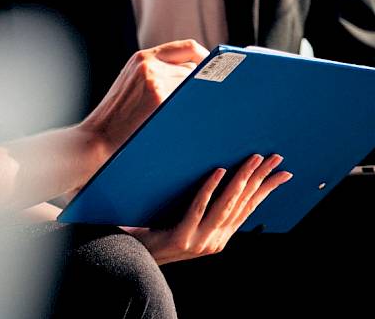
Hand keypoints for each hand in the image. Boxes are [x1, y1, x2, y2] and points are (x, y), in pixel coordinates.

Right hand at [80, 40, 206, 154]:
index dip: (205, 59)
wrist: (97, 138)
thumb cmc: (117, 118)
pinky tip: (186, 123)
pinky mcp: (158, 97)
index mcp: (142, 58)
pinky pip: (189, 101)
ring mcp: (153, 79)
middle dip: (203, 86)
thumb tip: (197, 76)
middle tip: (205, 102)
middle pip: (196, 69)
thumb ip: (158, 74)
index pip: (187, 48)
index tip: (217, 73)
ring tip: (190, 116)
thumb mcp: (132, 85)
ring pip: (194, 86)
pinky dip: (193, 111)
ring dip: (198, 101)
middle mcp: (147, 63)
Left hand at [124, 154, 293, 264]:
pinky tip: (219, 171)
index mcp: (219, 237)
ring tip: (254, 159)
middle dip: (261, 179)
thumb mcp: (185, 226)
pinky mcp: (182, 236)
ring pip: (226, 205)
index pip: (248, 209)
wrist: (132, 259)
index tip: (283, 172)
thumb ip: (202, 213)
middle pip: (242, 204)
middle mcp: (214, 240)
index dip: (266, 189)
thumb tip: (218, 182)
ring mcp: (200, 240)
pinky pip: (198, 207)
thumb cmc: (155, 236)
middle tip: (275, 157)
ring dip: (241, 179)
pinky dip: (210, 188)